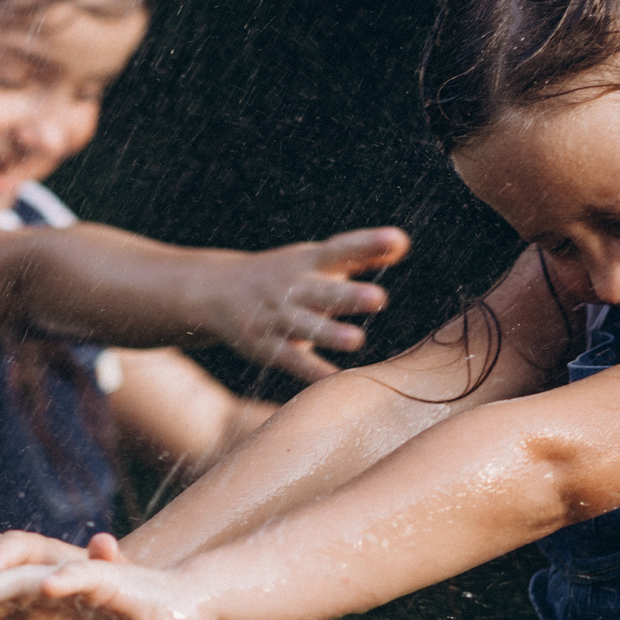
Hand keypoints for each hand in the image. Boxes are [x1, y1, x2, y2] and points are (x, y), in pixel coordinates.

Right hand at [212, 227, 408, 380]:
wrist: (217, 291)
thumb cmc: (283, 274)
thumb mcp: (314, 259)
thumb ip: (359, 254)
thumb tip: (402, 243)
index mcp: (309, 262)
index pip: (341, 249)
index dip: (369, 244)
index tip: (398, 240)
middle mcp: (293, 287)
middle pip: (323, 291)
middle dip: (349, 295)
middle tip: (379, 297)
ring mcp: (277, 317)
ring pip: (304, 326)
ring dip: (329, 334)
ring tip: (356, 340)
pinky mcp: (265, 345)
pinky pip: (289, 358)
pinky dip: (310, 370)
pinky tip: (334, 379)